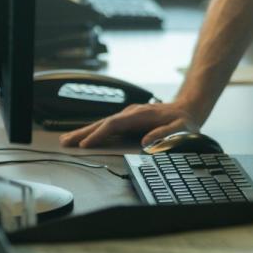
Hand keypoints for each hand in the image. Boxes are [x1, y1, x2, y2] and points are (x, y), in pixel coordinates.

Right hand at [59, 101, 200, 147]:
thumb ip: (164, 135)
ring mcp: (129, 115)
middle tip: (65, 142)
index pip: (115, 124)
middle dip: (84, 132)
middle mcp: (132, 113)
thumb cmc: (184, 121)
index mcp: (141, 115)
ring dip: (84, 131)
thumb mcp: (181, 129)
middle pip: (103, 122)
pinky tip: (83, 137)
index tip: (86, 144)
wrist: (187, 108)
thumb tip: (145, 142)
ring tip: (66, 139)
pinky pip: (108, 126)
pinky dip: (94, 131)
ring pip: (103, 123)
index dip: (99, 134)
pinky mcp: (129, 119)